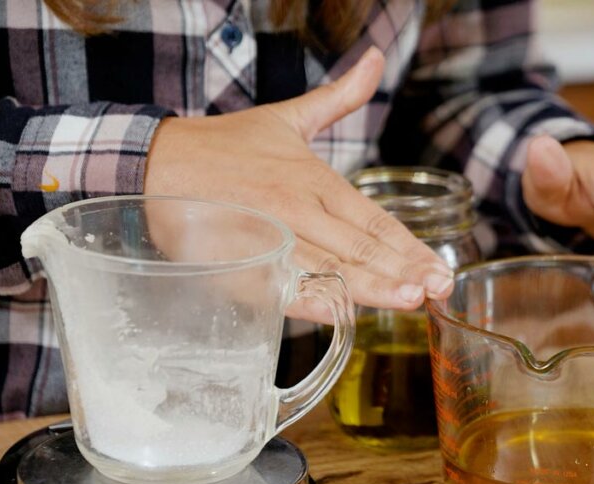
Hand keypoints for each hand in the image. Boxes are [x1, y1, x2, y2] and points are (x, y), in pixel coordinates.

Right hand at [144, 47, 453, 316]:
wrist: (153, 162)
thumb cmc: (225, 146)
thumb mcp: (287, 117)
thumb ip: (339, 97)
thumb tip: (375, 58)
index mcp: (313, 179)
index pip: (374, 221)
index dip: (409, 248)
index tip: (440, 270)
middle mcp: (297, 209)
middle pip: (358, 247)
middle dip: (402, 272)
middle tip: (437, 291)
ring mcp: (269, 238)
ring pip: (326, 269)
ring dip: (369, 288)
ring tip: (408, 302)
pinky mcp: (238, 263)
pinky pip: (277, 286)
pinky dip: (307, 301)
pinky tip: (340, 314)